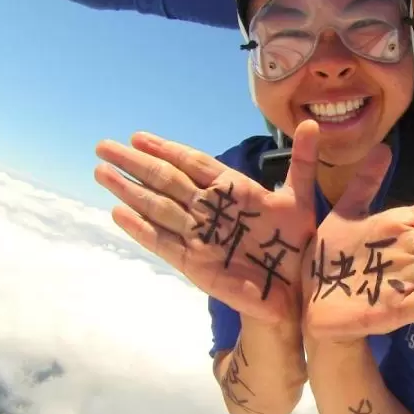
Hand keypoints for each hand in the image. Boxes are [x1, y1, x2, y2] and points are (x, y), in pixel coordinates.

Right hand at [95, 121, 320, 324]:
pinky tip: (118, 213)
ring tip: (101, 172)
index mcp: (232, 190)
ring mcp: (199, 235)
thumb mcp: (301, 199)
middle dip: (136, 163)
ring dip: (129, 190)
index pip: (194, 163)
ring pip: (158, 207)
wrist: (294, 291)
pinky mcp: (193, 263)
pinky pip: (162, 242)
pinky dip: (140, 229)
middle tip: (103, 146)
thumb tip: (311, 122)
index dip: (167, 149)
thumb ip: (303, 161)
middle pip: (167, 180)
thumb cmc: (296, 245)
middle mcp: (210, 209)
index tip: (139, 136)